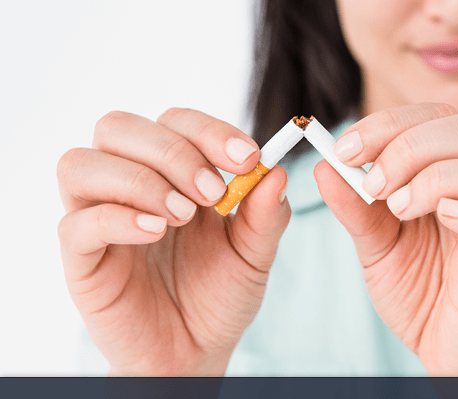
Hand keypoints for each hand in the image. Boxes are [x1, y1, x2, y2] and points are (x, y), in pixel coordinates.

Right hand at [57, 108, 289, 374]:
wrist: (196, 353)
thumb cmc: (219, 296)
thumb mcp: (254, 254)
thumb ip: (265, 214)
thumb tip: (278, 171)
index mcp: (171, 174)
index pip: (174, 121)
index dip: (208, 130)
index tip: (248, 158)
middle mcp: (128, 186)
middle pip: (118, 127)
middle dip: (173, 151)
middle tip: (213, 193)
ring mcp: (98, 219)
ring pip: (81, 164)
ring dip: (140, 180)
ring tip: (182, 216)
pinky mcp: (81, 259)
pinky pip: (76, 223)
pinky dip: (117, 218)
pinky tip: (156, 232)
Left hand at [315, 103, 457, 375]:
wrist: (448, 350)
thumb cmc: (420, 290)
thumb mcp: (375, 245)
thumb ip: (354, 207)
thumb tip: (322, 166)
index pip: (437, 118)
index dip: (389, 123)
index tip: (344, 150)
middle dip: (413, 145)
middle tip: (373, 184)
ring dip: (441, 178)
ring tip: (400, 209)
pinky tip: (443, 219)